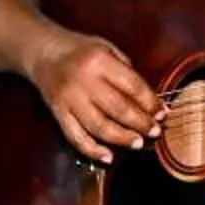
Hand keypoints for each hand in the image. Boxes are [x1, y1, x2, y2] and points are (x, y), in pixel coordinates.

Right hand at [29, 27, 164, 162]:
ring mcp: (69, 99)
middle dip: (140, 123)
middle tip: (155, 131)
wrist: (42, 52)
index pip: (132, 85)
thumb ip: (125, 70)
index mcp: (98, 60)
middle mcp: (83, 81)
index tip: (162, 113)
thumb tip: (148, 99)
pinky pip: (75, 136)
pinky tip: (108, 156)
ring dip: (122, 138)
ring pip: (99, 126)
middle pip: (118, 108)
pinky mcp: (58, 113)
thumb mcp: (106, 47)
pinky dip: (92, 150)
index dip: (150, 102)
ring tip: (138, 143)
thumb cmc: (80, 50)